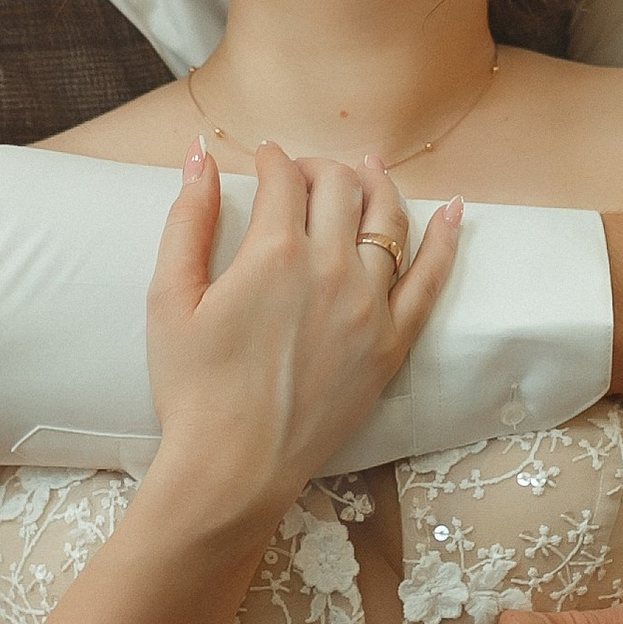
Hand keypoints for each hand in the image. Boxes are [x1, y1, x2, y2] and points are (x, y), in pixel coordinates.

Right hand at [146, 141, 460, 531]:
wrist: (234, 467)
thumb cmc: (193, 388)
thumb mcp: (169, 298)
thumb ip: (187, 220)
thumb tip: (200, 155)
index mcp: (272, 253)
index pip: (283, 177)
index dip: (271, 159)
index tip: (263, 161)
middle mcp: (330, 269)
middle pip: (338, 188)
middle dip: (318, 167)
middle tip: (302, 175)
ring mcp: (369, 307)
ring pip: (387, 220)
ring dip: (376, 184)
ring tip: (366, 171)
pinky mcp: (392, 344)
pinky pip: (430, 281)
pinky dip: (444, 240)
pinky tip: (452, 211)